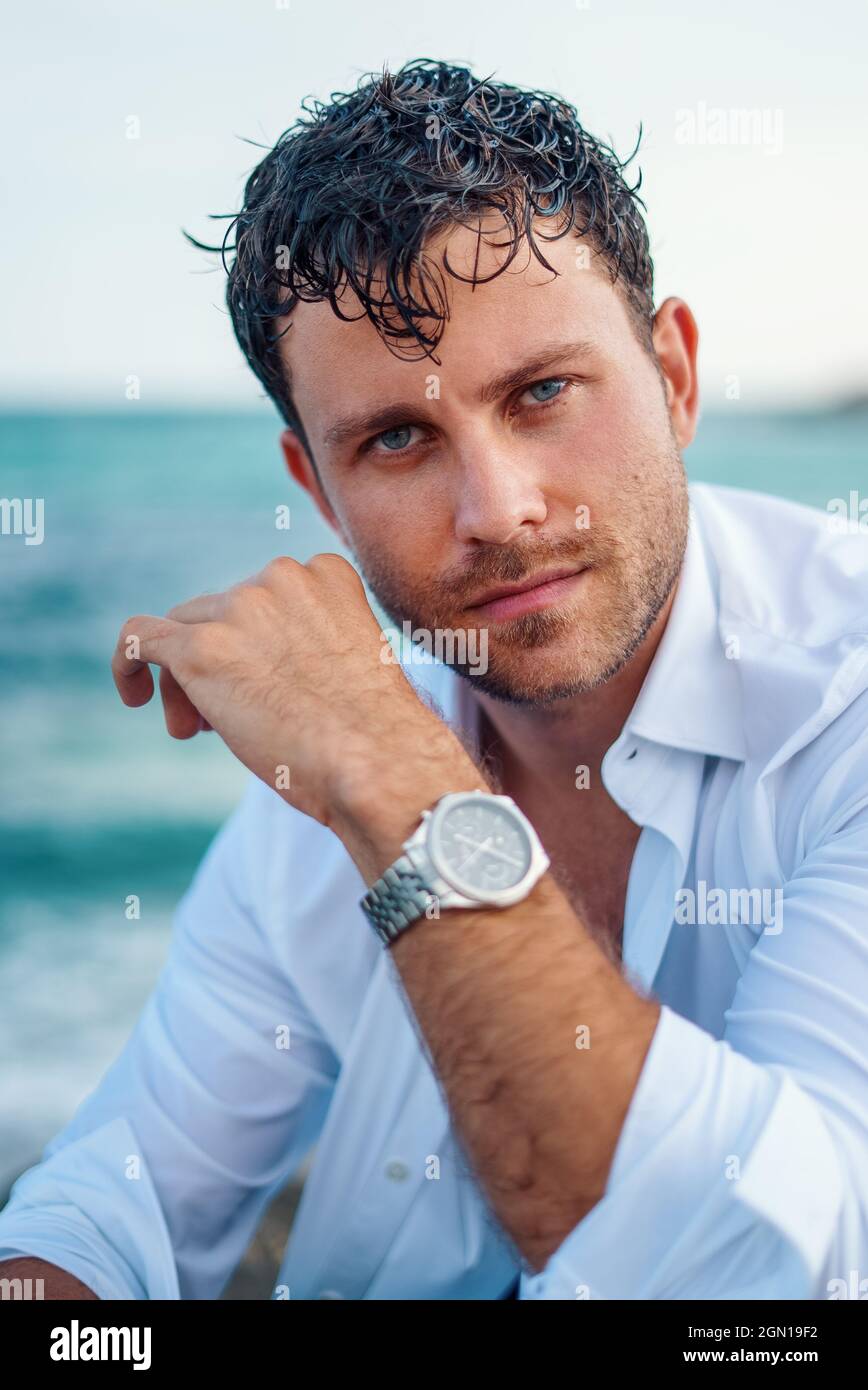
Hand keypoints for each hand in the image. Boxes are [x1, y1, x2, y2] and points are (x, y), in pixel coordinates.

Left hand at [110, 553, 477, 855]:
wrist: (373, 759)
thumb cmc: (373, 733)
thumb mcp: (349, 662)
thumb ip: (302, 642)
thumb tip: (243, 671)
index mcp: (325, 572)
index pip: (266, 595)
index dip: (252, 641)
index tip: (261, 685)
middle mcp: (279, 578)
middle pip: (219, 611)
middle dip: (216, 663)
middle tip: (216, 724)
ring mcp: (239, 609)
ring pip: (183, 629)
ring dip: (186, 678)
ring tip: (194, 731)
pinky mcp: (199, 648)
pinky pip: (138, 637)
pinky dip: (128, 664)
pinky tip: (135, 698)